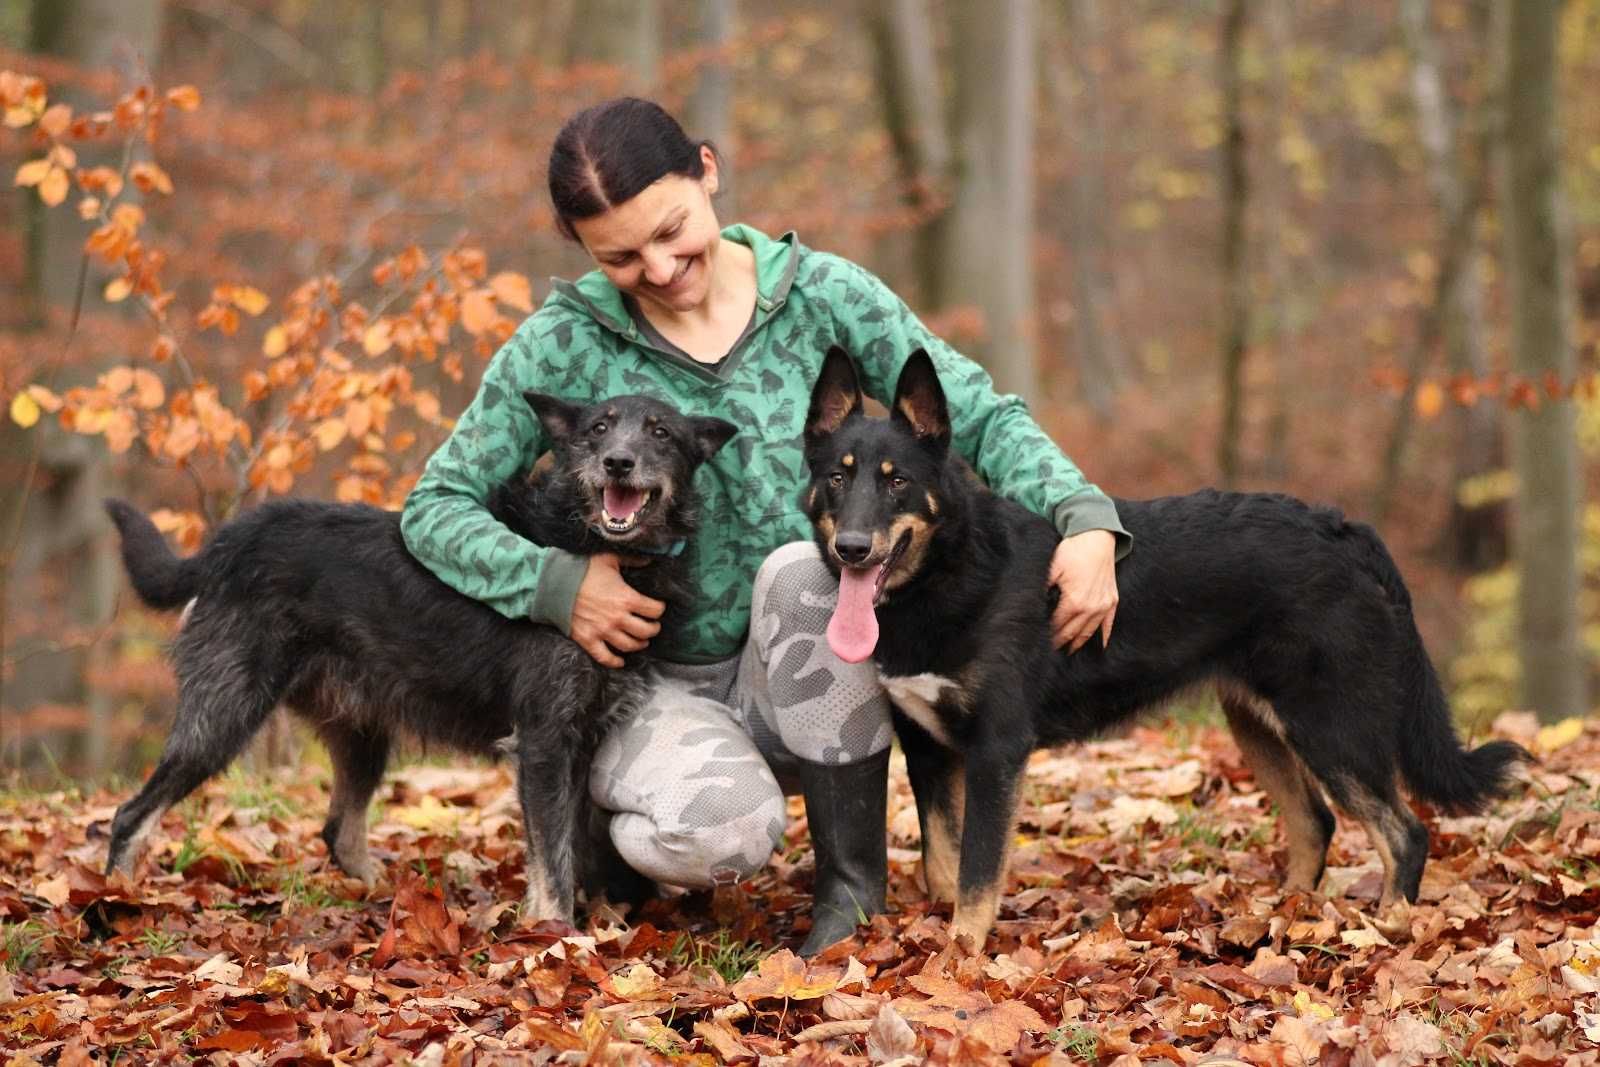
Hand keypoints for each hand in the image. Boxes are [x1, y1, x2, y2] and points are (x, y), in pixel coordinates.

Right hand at [570, 554, 664, 667]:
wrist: (554, 583)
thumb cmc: (582, 569)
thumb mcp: (609, 558)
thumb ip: (632, 558)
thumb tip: (649, 559)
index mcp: (626, 598)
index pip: (655, 610)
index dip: (659, 609)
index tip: (657, 607)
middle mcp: (618, 618)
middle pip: (646, 631)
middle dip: (653, 629)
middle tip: (653, 626)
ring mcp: (603, 631)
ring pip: (630, 646)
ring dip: (639, 644)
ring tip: (641, 641)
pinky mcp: (588, 639)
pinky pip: (605, 657)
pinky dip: (615, 662)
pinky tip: (621, 661)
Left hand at [1047, 529, 1118, 652]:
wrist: (1097, 537)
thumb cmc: (1072, 551)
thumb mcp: (1051, 568)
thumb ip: (1042, 589)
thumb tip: (1029, 605)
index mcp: (1074, 601)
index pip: (1056, 626)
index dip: (1047, 635)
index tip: (1038, 643)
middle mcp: (1091, 608)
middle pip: (1071, 633)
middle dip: (1059, 643)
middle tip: (1049, 651)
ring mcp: (1104, 605)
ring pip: (1089, 632)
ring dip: (1078, 643)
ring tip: (1067, 651)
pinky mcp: (1112, 601)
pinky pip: (1108, 624)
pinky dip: (1104, 636)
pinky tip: (1100, 647)